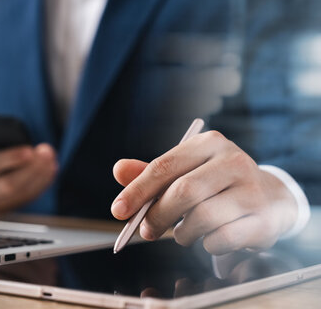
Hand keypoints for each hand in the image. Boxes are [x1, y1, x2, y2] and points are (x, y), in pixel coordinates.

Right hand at [0, 125, 57, 214]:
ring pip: (18, 195)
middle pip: (7, 186)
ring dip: (39, 177)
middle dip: (30, 169)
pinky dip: (38, 186)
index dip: (8, 158)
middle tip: (46, 151)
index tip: (28, 149)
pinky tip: (49, 171)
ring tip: (51, 158)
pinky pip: (22, 200)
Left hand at [110, 130, 297, 254]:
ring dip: (183, 232)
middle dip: (157, 216)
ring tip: (184, 232)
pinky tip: (209, 238)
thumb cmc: (216, 185)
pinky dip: (207, 244)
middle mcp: (234, 161)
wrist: (269, 198)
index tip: (118, 211)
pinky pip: (223, 238)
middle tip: (146, 231)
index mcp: (209, 143)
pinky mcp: (264, 218)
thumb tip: (118, 170)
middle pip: (183, 192)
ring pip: (202, 217)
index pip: (164, 166)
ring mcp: (253, 189)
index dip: (137, 191)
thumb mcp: (184, 172)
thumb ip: (150, 174)